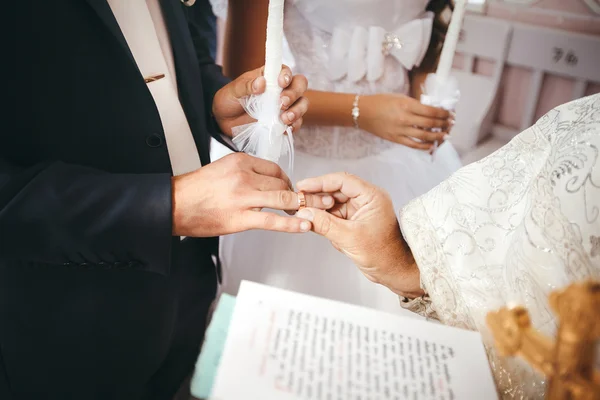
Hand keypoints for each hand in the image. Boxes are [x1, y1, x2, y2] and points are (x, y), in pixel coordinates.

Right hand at [171, 153, 332, 236]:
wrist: (175, 205)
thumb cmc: (197, 189)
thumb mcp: (222, 168)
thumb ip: (245, 171)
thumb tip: (267, 180)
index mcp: (240, 161)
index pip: (275, 169)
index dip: (286, 181)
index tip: (289, 190)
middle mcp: (243, 176)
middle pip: (281, 184)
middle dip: (296, 195)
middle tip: (305, 203)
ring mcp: (243, 198)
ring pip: (282, 200)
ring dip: (299, 207)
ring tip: (309, 213)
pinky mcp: (240, 219)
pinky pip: (272, 221)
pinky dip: (291, 224)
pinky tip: (303, 225)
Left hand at [213, 65, 308, 135]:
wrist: (224, 121)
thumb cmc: (229, 100)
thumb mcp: (233, 91)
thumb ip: (246, 86)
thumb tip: (261, 82)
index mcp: (269, 76)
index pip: (285, 71)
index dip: (287, 75)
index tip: (281, 83)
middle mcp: (281, 90)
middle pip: (299, 85)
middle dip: (295, 93)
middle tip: (283, 103)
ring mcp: (284, 106)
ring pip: (302, 104)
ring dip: (297, 111)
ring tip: (285, 118)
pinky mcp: (283, 122)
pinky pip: (296, 123)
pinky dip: (294, 126)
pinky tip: (284, 129)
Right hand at [294, 172, 422, 297]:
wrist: (393, 271)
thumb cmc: (383, 254)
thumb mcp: (350, 238)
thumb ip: (325, 224)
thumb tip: (305, 213)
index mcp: (372, 196)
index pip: (342, 181)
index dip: (320, 182)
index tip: (303, 186)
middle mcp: (366, 200)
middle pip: (335, 191)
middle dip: (317, 197)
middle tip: (299, 202)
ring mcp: (359, 211)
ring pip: (333, 204)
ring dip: (319, 210)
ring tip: (304, 215)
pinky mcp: (353, 222)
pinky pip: (334, 216)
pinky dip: (324, 220)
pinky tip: (315, 225)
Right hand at [360, 94, 453, 149]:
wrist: (363, 112)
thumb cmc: (380, 102)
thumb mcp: (400, 98)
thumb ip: (415, 105)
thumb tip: (430, 111)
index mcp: (407, 105)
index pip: (431, 111)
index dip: (443, 113)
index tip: (449, 114)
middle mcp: (405, 118)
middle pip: (430, 123)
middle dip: (443, 124)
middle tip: (450, 124)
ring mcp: (400, 130)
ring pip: (424, 136)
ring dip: (437, 136)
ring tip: (445, 135)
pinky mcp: (396, 139)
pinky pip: (413, 145)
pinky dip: (424, 146)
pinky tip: (431, 145)